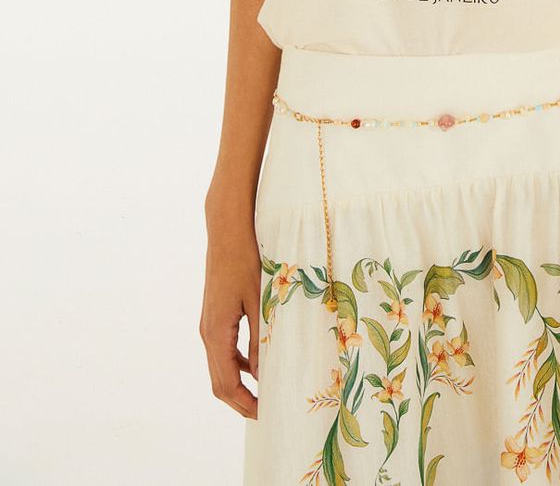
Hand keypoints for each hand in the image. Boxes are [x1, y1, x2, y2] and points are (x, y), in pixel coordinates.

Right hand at [200, 214, 262, 418]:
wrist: (228, 228)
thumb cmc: (246, 259)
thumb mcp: (259, 300)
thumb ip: (262, 338)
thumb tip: (267, 374)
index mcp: (216, 333)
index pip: (226, 384)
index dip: (245, 404)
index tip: (266, 415)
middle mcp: (207, 332)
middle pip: (219, 381)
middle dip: (241, 400)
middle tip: (266, 412)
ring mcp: (209, 323)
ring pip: (220, 366)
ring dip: (240, 383)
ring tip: (265, 392)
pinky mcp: (214, 313)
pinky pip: (224, 349)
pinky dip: (239, 363)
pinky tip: (259, 363)